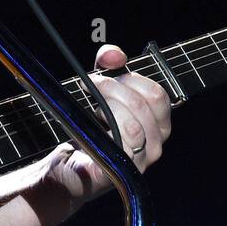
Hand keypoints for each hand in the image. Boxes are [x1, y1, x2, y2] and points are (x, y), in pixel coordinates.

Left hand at [38, 43, 172, 212]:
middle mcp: (156, 144)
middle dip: (113, 87)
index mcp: (157, 125)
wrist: (68, 167)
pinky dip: (104, 127)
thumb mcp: (99, 91)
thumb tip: (113, 55)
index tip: (107, 73)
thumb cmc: (87, 130)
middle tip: (92, 85)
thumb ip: (108, 66)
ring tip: (91, 108)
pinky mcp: (125, 171)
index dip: (131, 76)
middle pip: (145, 102)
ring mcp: (143, 160)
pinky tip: (92, 126)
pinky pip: (122, 141)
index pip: (157, 93)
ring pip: (133, 121)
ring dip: (105, 106)